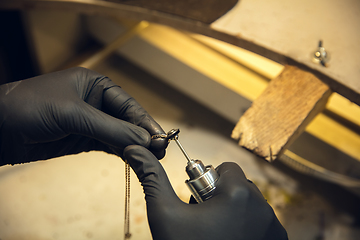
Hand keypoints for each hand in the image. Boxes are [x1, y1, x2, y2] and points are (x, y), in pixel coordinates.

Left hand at [0, 67, 167, 164]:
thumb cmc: (31, 107)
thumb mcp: (74, 114)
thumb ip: (110, 128)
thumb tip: (144, 139)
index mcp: (96, 85)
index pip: (128, 104)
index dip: (145, 122)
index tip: (160, 138)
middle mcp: (96, 102)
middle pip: (127, 120)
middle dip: (142, 135)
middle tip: (160, 151)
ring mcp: (90, 122)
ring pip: (119, 135)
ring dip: (134, 146)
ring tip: (151, 157)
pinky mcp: (83, 139)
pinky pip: (108, 145)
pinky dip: (120, 152)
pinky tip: (132, 158)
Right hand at [124, 145, 287, 239]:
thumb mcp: (165, 214)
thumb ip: (152, 177)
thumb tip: (134, 149)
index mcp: (239, 194)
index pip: (226, 168)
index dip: (207, 180)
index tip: (198, 200)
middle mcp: (264, 208)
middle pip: (240, 185)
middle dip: (221, 195)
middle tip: (205, 218)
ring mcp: (274, 228)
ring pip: (251, 203)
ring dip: (235, 210)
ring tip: (216, 230)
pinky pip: (262, 221)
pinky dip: (248, 225)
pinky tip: (230, 238)